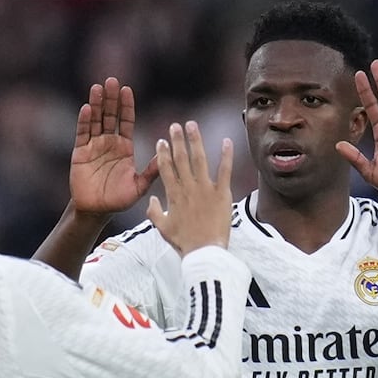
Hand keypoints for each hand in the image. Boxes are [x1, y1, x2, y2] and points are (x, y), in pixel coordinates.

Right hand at [69, 77, 158, 215]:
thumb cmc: (118, 200)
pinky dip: (84, 121)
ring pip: (95, 120)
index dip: (126, 106)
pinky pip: (82, 134)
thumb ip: (151, 171)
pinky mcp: (80, 152)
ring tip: (97, 88)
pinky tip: (86, 109)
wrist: (96, 211)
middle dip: (111, 98)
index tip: (127, 90)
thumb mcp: (139, 186)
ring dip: (96, 104)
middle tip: (112, 80)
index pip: (126, 121)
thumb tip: (167, 155)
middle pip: (110, 115)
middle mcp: (109, 142)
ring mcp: (93, 146)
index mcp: (124, 147)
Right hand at [146, 121, 233, 256]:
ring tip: (192, 125)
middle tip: (175, 126)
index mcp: (174, 195)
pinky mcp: (222, 193)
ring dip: (195, 140)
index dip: (163, 153)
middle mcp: (188, 188)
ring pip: (199, 159)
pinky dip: (226, 155)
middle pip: (181, 159)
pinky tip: (226, 141)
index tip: (162, 141)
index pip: (166, 168)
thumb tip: (152, 199)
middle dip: (177, 140)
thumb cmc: (184, 242)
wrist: (204, 251)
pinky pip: (225, 170)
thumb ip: (154, 212)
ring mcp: (205, 189)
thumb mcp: (163, 229)